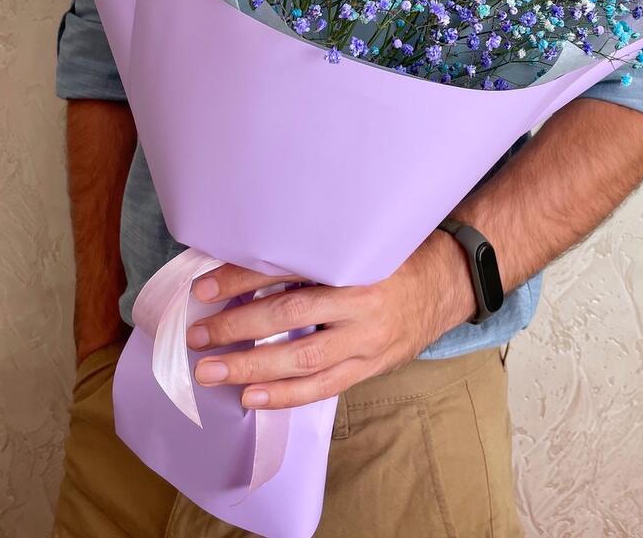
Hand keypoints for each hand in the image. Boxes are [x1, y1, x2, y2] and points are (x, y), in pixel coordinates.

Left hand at [186, 230, 475, 409]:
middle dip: (237, 326)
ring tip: (211, 371)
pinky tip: (251, 397)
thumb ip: (312, 252)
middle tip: (197, 334)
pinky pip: (325, 386)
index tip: (203, 288)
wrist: (445, 283)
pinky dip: (285, 395)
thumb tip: (245, 255)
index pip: (287, 269)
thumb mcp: (356, 244)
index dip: (242, 278)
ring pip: (303, 358)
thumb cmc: (391, 258)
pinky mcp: (371, 366)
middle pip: (289, 315)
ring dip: (252, 366)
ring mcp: (367, 339)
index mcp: (352, 260)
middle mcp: (360, 300)